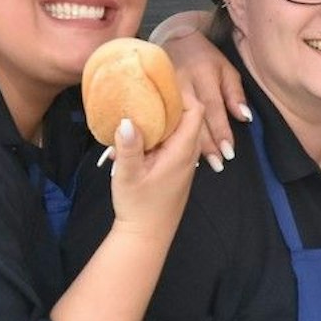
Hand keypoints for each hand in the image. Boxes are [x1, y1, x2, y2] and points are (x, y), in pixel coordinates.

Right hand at [105, 95, 203, 244]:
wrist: (147, 236)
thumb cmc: (138, 207)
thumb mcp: (127, 174)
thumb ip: (128, 146)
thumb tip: (125, 119)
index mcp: (182, 151)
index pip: (195, 111)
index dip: (182, 93)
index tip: (159, 83)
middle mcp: (188, 154)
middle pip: (188, 117)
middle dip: (170, 101)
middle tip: (145, 90)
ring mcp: (183, 162)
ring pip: (179, 130)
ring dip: (162, 118)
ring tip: (139, 106)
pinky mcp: (174, 169)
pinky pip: (171, 142)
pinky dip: (159, 133)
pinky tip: (138, 132)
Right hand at [149, 16, 246, 172]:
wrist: (174, 37)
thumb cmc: (204, 57)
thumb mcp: (226, 69)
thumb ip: (234, 93)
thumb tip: (244, 117)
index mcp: (202, 75)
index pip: (213, 108)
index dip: (221, 131)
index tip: (228, 152)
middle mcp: (182, 83)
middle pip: (194, 119)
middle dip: (207, 145)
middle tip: (218, 164)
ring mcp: (163, 90)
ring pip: (176, 122)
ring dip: (188, 144)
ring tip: (200, 165)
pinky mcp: (152, 94)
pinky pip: (162, 119)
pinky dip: (170, 136)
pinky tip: (176, 152)